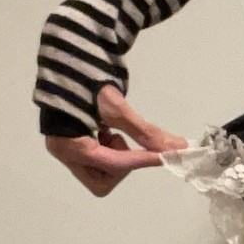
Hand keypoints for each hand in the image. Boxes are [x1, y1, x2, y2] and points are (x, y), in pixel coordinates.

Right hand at [44, 83, 188, 197]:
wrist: (69, 61)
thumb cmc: (89, 83)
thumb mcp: (117, 108)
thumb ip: (146, 132)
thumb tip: (178, 147)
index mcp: (69, 146)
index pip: (113, 164)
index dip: (142, 160)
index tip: (166, 156)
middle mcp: (65, 155)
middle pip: (102, 182)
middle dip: (121, 166)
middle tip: (124, 141)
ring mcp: (68, 153)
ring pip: (102, 175)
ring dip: (116, 159)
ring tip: (113, 131)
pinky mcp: (75, 147)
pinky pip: (99, 162)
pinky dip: (110, 152)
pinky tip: (108, 131)